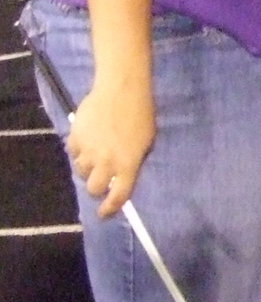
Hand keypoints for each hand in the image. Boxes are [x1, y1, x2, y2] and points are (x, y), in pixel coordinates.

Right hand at [66, 80, 155, 218]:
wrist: (122, 89)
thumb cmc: (141, 113)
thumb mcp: (146, 140)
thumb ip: (134, 160)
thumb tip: (123, 176)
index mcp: (128, 164)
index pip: (118, 196)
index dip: (110, 208)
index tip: (105, 213)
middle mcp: (106, 162)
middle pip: (93, 188)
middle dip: (96, 187)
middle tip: (100, 180)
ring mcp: (89, 150)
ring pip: (80, 170)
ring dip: (87, 167)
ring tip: (95, 155)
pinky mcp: (75, 137)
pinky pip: (73, 152)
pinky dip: (78, 150)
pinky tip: (87, 140)